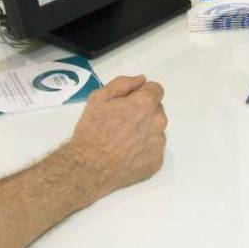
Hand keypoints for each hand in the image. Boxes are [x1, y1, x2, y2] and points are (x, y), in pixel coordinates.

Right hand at [65, 75, 166, 197]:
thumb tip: (141, 80)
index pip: (156, 89)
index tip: (128, 103)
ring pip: (156, 129)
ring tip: (123, 140)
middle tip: (122, 122)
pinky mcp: (157, 161)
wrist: (89, 168)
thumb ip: (123, 84)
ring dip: (145, 130)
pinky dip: (144, 149)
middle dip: (143, 112)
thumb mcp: (99, 98)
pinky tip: (127, 153)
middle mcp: (158, 122)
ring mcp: (159, 144)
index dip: (141, 93)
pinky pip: (154, 149)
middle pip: (157, 110)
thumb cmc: (92, 131)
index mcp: (145, 104)